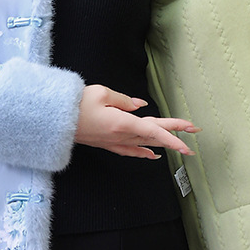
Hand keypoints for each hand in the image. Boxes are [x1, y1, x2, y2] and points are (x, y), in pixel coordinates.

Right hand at [74, 84, 198, 159]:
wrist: (55, 120)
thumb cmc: (77, 104)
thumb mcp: (102, 93)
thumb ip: (124, 100)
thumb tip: (139, 106)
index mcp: (122, 123)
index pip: (154, 129)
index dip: (173, 133)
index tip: (188, 138)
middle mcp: (121, 136)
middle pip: (153, 135)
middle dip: (175, 134)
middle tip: (194, 132)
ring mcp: (114, 142)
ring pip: (144, 143)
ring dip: (163, 143)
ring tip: (180, 145)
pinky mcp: (107, 143)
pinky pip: (130, 150)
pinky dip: (143, 152)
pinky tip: (151, 155)